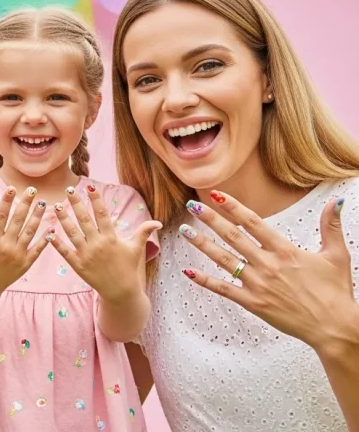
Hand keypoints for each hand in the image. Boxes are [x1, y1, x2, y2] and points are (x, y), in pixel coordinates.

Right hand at [0, 186, 47, 295]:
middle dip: (26, 204)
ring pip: (30, 232)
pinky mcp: (26, 263)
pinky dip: (45, 239)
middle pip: (18, 220)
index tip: (12, 188)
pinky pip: (38, 249)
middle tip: (32, 190)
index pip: (1, 215)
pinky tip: (51, 227)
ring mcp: (17, 255)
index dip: (6, 201)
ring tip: (43, 203)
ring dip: (37, 217)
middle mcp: (6, 246)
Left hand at [52, 184, 161, 300]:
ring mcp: (86, 255)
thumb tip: (157, 222)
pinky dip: (56, 243)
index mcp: (111, 238)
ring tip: (56, 206)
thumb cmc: (128, 268)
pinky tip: (48, 233)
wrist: (121, 292)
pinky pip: (65, 252)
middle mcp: (98, 244)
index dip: (96, 200)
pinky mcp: (78, 266)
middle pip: (84, 220)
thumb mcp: (136, 248)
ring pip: (72, 233)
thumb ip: (143, 232)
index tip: (90, 187)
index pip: (102, 214)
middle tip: (69, 190)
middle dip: (76, 204)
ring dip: (63, 219)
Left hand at [180, 190, 358, 351]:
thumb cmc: (336, 291)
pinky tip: (188, 272)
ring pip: (223, 259)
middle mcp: (268, 264)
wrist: (333, 326)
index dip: (233, 207)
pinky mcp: (253, 303)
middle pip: (233, 236)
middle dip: (211, 220)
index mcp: (285, 250)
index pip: (253, 222)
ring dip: (202, 244)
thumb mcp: (337, 255)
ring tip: (185, 230)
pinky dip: (206, 281)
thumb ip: (331, 226)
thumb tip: (335, 202)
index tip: (216, 194)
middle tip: (192, 206)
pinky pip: (224, 289)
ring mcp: (258, 284)